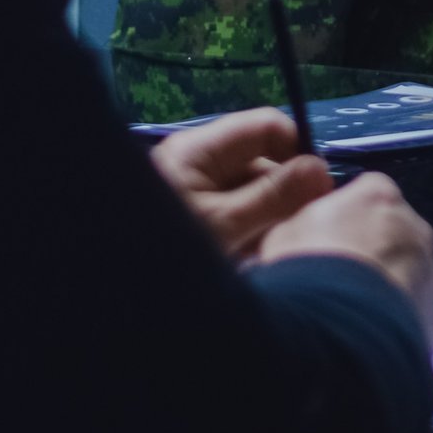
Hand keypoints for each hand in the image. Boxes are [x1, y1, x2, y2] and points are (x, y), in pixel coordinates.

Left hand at [148, 107, 334, 261]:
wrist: (111, 305)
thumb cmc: (164, 256)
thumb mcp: (226, 226)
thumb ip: (275, 195)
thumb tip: (321, 168)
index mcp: (199, 150)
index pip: (266, 127)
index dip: (297, 152)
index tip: (318, 193)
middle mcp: (199, 164)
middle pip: (263, 163)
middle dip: (286, 196)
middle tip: (297, 235)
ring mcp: (198, 194)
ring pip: (255, 195)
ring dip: (270, 223)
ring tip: (269, 256)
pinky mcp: (198, 222)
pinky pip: (239, 219)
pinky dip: (251, 239)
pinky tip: (251, 265)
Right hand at [258, 169, 432, 344]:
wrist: (336, 330)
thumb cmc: (307, 273)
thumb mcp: (283, 234)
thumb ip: (306, 225)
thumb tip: (304, 234)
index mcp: (378, 195)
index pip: (368, 192)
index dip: (346, 217)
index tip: (328, 237)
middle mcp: (415, 227)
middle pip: (394, 233)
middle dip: (372, 252)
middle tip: (339, 278)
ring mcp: (430, 271)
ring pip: (409, 274)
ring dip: (386, 287)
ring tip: (352, 312)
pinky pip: (416, 313)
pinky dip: (397, 321)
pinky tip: (369, 334)